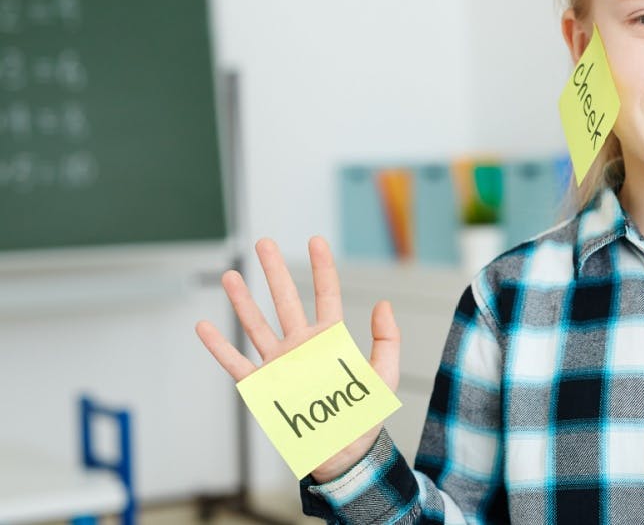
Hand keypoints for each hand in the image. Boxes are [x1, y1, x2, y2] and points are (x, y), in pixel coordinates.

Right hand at [195, 236, 400, 482]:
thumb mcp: (384, 375)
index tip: (316, 241)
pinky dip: (219, 348)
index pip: (325, 295)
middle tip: (264, 243)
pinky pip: (237, 364)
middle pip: (285, 301)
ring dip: (243, 301)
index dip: (322, 268)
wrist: (342, 454)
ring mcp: (280, 364)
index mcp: (330, 340)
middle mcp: (302, 346)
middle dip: (274, 271)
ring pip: (257, 325)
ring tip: (230, 275)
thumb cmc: (364, 415)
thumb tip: (383, 304)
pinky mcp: (263, 387)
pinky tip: (205, 327)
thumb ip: (387, 339)